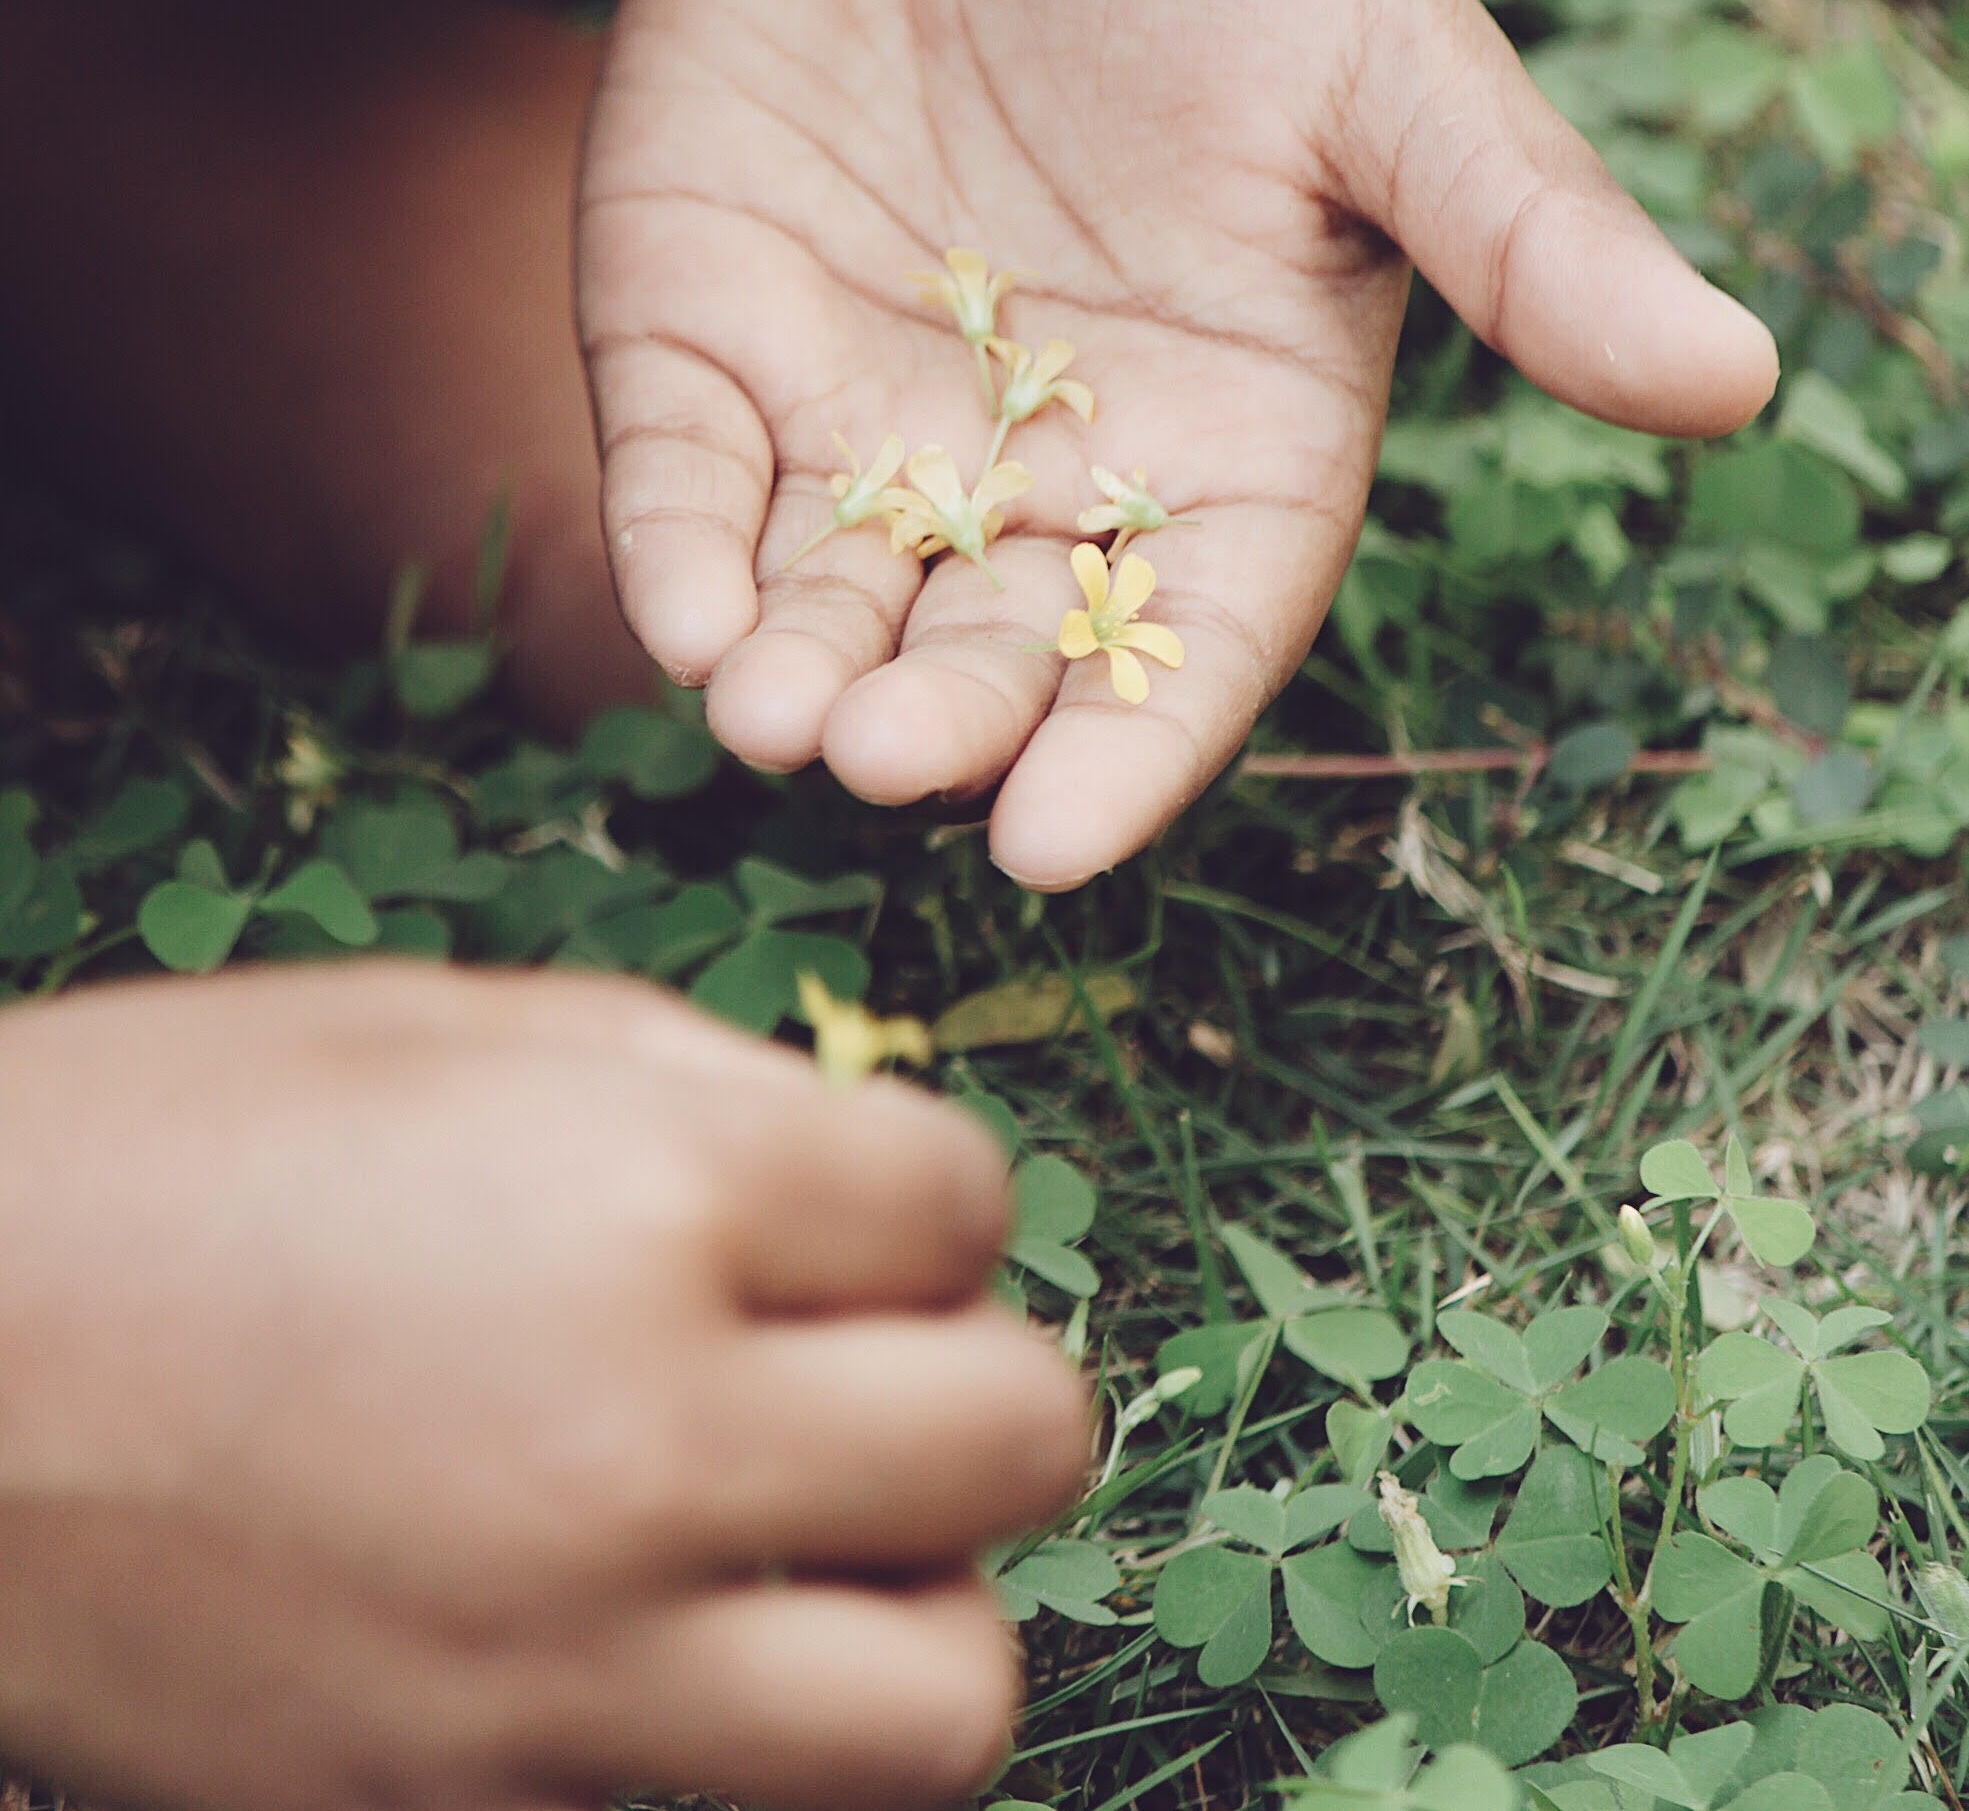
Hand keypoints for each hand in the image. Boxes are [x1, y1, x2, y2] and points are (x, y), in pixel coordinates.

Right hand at [0, 967, 1083, 1810]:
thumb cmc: (155, 1147)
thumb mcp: (434, 1029)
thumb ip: (692, 1085)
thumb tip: (864, 1164)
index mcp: (648, 1199)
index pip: (968, 1203)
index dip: (920, 1195)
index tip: (847, 1207)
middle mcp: (642, 1446)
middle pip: (1019, 1440)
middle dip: (977, 1380)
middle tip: (869, 1364)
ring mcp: (558, 1670)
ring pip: (946, 1700)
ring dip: (924, 1601)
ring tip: (816, 1537)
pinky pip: (718, 1808)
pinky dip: (730, 1719)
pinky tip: (639, 1626)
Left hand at [581, 0, 1775, 887]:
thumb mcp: (1384, 66)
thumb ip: (1521, 233)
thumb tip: (1738, 379)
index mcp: (1220, 449)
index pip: (1185, 639)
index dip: (1128, 747)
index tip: (1059, 842)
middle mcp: (1036, 474)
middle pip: (992, 645)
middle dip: (941, 717)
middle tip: (886, 761)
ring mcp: (859, 419)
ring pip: (827, 595)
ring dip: (794, 671)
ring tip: (769, 719)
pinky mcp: (704, 341)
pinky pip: (684, 473)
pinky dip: (676, 545)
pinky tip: (679, 612)